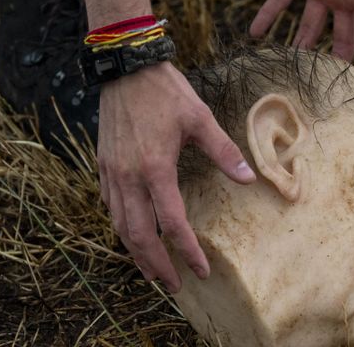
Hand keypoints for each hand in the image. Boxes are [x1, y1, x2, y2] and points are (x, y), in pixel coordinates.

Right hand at [96, 61, 255, 291]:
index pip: (171, 224)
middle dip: (156, 266)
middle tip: (174, 287)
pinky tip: (133, 233)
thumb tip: (249, 179)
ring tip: (152, 271)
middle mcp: (128, 177)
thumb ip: (223, 151)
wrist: (125, 66)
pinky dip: (122, 227)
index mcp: (155, 169)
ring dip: (136, 253)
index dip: (187, 251)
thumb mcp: (200, 118)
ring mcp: (112, 172)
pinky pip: (110, 206)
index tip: (201, 271)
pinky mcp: (103, 164)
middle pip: (138, 236)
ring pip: (119, 226)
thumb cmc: (165, 91)